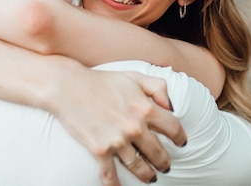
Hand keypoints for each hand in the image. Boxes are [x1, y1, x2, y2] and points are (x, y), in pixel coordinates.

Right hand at [50, 67, 185, 184]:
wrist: (68, 87)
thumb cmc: (102, 80)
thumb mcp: (134, 76)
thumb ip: (157, 86)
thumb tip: (170, 105)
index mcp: (146, 108)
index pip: (173, 128)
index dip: (180, 138)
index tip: (181, 143)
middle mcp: (135, 127)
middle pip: (158, 153)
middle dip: (164, 162)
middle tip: (165, 166)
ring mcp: (117, 141)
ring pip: (139, 166)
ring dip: (147, 175)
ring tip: (150, 178)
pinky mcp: (99, 150)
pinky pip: (110, 175)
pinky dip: (115, 185)